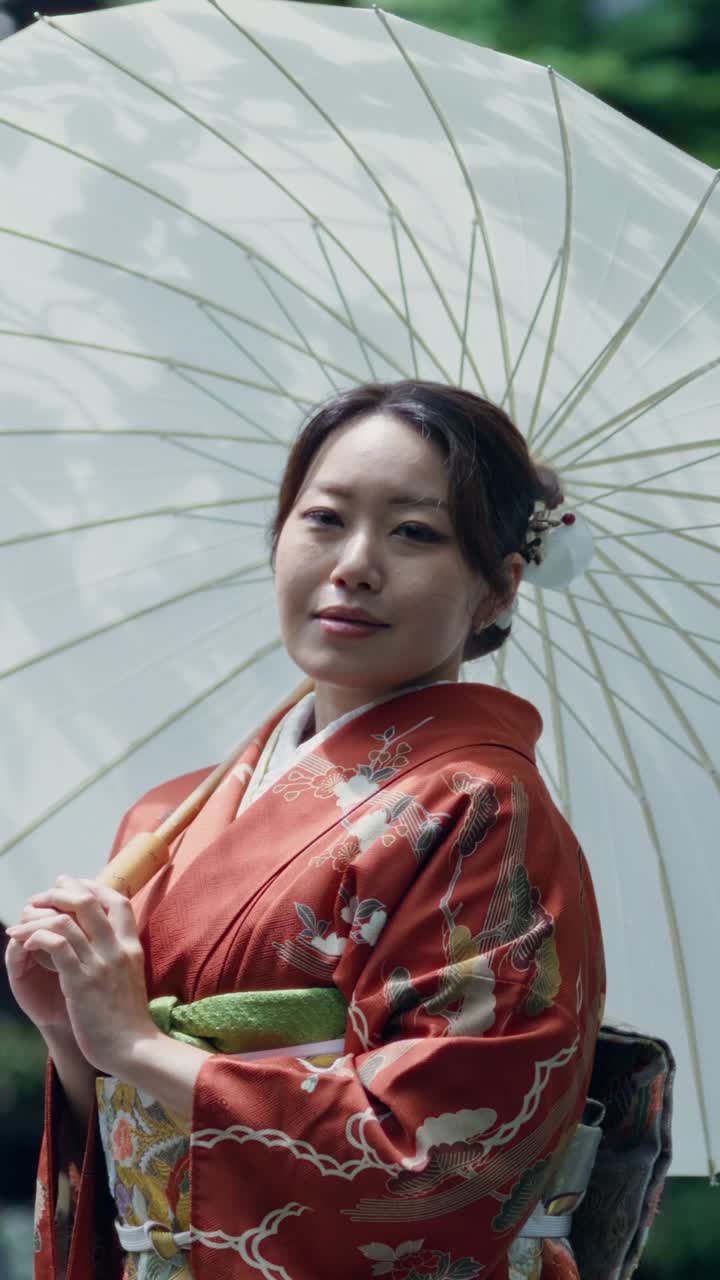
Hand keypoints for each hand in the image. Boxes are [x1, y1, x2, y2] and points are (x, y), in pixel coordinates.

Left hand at [5, 875, 158, 1075]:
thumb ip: (121, 955)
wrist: (133, 1047)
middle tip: (43, 894)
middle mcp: (116, 949)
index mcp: (131, 946)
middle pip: (88, 902)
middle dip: (61, 891)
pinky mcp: (80, 981)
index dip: (95, 886)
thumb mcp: (132, 976)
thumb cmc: (129, 1018)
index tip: (76, 883)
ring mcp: (98, 964)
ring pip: (66, 921)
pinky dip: (37, 937)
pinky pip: (56, 946)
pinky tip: (27, 942)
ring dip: (39, 915)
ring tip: (23, 919)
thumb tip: (107, 942)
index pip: (118, 901)